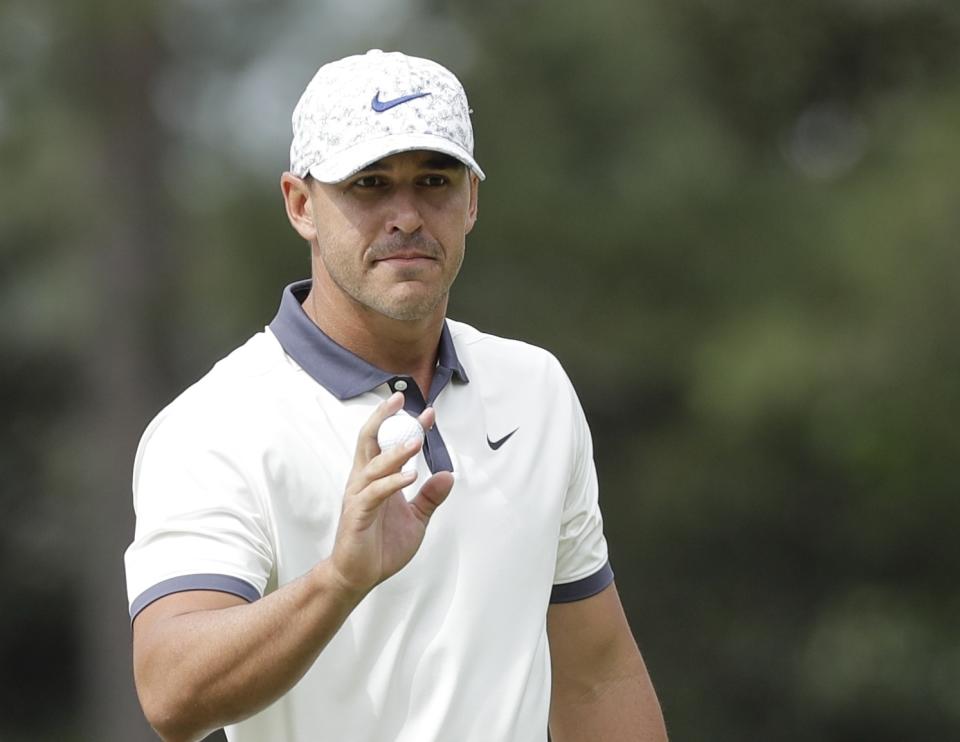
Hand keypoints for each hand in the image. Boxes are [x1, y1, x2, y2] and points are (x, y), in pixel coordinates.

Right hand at [329, 392, 453, 597]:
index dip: (407, 425)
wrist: (358, 577)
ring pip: (373, 464)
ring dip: (395, 451)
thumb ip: (430, 497)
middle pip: (369, 440)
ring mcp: (358, 497)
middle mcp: (363, 481)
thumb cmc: (381, 546)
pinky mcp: (357, 515)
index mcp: (375, 479)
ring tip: (416, 440)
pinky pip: (374, 493)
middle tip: (400, 398)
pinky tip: (410, 476)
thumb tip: (448, 475)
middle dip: (384, 417)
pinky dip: (392, 482)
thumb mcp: (416, 519)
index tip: (429, 413)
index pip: (388, 442)